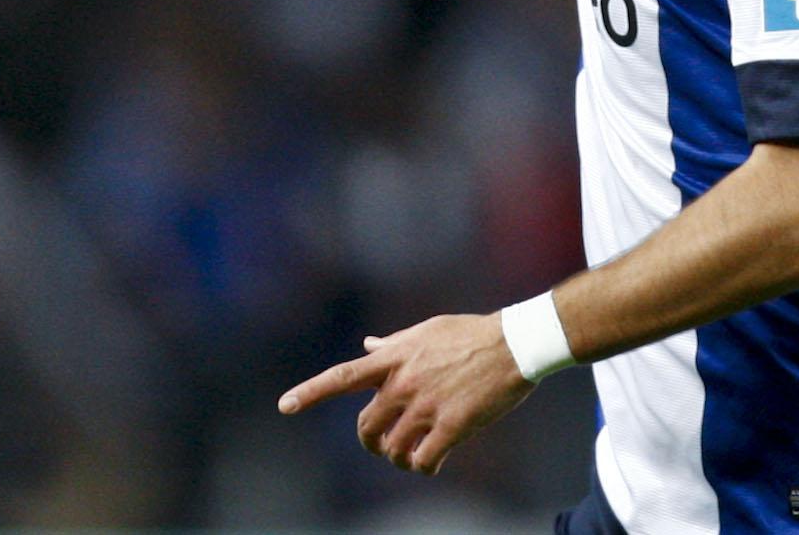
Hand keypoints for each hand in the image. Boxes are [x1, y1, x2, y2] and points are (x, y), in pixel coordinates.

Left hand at [278, 312, 533, 474]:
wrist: (513, 344)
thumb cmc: (469, 334)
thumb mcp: (425, 330)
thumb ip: (392, 344)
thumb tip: (367, 344)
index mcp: (393, 358)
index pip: (342, 376)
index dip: (311, 392)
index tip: (284, 406)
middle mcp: (403, 382)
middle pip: (366, 427)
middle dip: (370, 442)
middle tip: (382, 447)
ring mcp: (426, 405)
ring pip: (394, 449)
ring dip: (399, 458)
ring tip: (413, 455)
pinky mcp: (452, 425)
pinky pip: (424, 461)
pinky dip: (423, 467)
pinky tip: (431, 462)